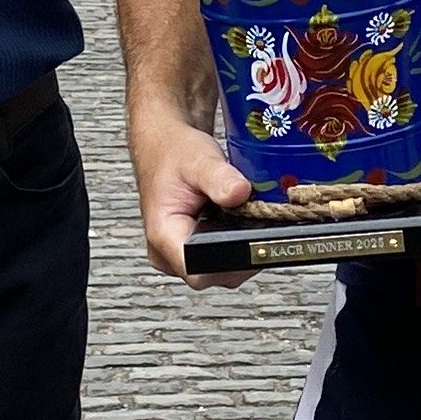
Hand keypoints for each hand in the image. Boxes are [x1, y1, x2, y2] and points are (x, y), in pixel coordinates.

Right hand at [130, 107, 254, 286]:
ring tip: (244, 218)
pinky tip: (238, 222)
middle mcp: (166, 252)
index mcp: (163, 234)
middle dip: (241, 254)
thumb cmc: (173, 152)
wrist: (163, 145)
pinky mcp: (190, 249)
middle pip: (214, 274)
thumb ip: (219, 179)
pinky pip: (217, 259)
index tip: (253, 243)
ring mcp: (177, 254)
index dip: (231, 264)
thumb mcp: (199, 159)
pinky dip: (233, 244)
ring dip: (238, 249)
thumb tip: (240, 194)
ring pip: (218, 270)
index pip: (199, 272)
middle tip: (257, 223)